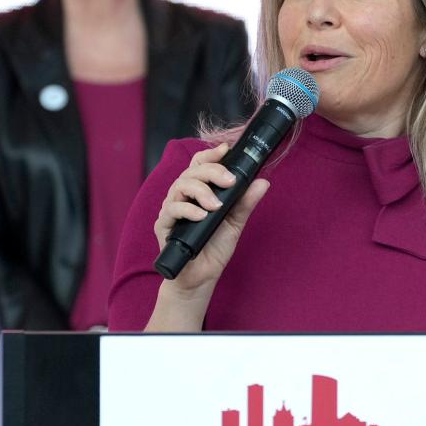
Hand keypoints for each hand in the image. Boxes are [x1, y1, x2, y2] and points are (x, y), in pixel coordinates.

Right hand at [153, 142, 269, 294]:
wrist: (202, 276)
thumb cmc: (214, 247)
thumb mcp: (235, 223)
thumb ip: (245, 202)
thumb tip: (263, 182)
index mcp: (198, 191)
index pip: (199, 165)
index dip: (210, 155)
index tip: (225, 150)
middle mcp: (182, 196)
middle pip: (191, 172)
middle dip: (212, 172)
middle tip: (229, 181)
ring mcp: (171, 209)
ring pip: (179, 186)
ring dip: (201, 191)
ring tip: (216, 205)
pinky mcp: (163, 225)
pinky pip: (172, 209)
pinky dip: (188, 210)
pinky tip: (202, 216)